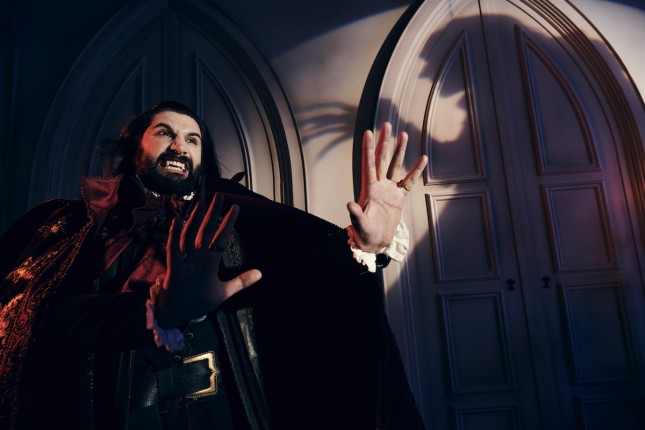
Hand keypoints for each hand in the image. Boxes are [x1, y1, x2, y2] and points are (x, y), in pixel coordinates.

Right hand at [155, 193, 261, 327]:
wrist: (178, 315)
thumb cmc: (199, 301)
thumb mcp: (224, 292)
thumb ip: (241, 282)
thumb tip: (261, 273)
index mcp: (210, 261)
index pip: (221, 237)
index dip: (228, 223)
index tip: (236, 207)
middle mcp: (198, 257)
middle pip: (206, 231)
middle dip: (213, 213)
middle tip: (219, 195)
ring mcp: (186, 261)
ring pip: (190, 235)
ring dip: (195, 219)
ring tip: (201, 203)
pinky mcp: (175, 269)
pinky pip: (174, 250)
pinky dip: (174, 235)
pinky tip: (176, 221)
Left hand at [347, 122, 426, 252]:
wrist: (374, 243)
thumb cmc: (364, 235)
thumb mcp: (359, 225)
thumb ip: (356, 215)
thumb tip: (349, 204)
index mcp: (369, 189)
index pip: (368, 164)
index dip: (368, 149)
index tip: (368, 132)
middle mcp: (379, 185)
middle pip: (381, 159)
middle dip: (384, 142)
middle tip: (387, 124)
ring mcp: (389, 190)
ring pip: (395, 165)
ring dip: (399, 150)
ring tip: (403, 134)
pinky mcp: (399, 197)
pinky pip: (409, 181)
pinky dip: (415, 171)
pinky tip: (422, 158)